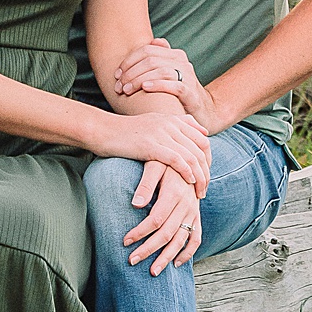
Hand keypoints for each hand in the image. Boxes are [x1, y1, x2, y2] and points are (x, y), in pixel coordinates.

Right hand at [93, 106, 210, 194]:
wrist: (103, 130)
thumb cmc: (127, 131)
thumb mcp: (154, 122)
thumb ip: (177, 124)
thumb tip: (201, 130)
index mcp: (172, 119)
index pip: (202, 139)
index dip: (208, 159)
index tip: (206, 175)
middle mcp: (170, 124)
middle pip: (200, 149)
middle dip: (206, 171)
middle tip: (205, 188)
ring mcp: (161, 133)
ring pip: (191, 156)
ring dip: (199, 176)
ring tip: (199, 192)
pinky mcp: (151, 145)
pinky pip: (176, 159)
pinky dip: (186, 172)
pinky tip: (188, 183)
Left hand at [114, 39, 221, 133]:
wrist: (204, 112)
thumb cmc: (179, 93)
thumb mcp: (169, 74)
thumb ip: (160, 58)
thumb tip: (153, 41)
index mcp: (174, 55)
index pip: (147, 50)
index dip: (128, 61)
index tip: (116, 75)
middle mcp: (182, 62)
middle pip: (151, 60)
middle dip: (131, 72)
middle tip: (119, 86)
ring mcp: (188, 77)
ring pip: (161, 70)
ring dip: (140, 79)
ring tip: (127, 90)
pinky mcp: (192, 93)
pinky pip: (175, 85)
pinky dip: (158, 85)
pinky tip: (145, 88)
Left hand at [124, 164, 202, 274]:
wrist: (189, 157)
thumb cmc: (166, 160)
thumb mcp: (155, 164)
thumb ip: (145, 183)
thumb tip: (135, 204)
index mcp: (174, 193)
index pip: (156, 219)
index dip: (140, 232)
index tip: (125, 241)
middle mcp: (186, 205)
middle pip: (167, 233)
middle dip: (149, 249)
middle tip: (132, 261)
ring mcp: (193, 212)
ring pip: (181, 240)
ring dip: (167, 257)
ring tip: (153, 271)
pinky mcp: (197, 216)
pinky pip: (196, 238)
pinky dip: (188, 252)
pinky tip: (176, 263)